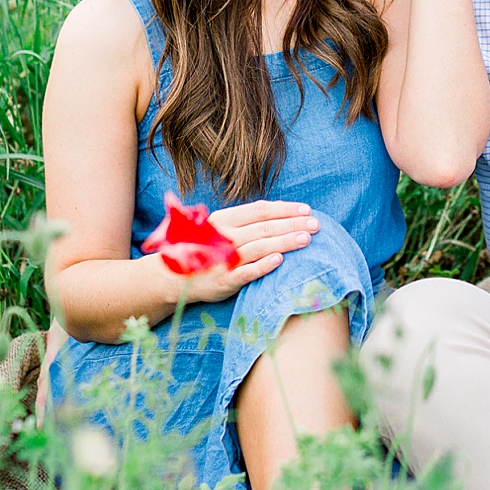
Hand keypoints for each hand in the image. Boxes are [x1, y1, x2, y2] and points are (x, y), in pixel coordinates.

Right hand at [159, 200, 319, 303]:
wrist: (172, 277)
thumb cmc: (203, 250)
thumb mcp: (219, 228)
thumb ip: (245, 222)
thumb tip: (281, 214)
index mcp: (224, 219)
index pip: (260, 210)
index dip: (285, 209)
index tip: (306, 210)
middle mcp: (224, 235)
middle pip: (265, 227)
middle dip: (292, 224)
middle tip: (316, 224)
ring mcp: (223, 258)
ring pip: (259, 247)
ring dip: (284, 242)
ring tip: (306, 239)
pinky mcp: (224, 280)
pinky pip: (246, 272)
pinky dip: (263, 265)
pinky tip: (280, 260)